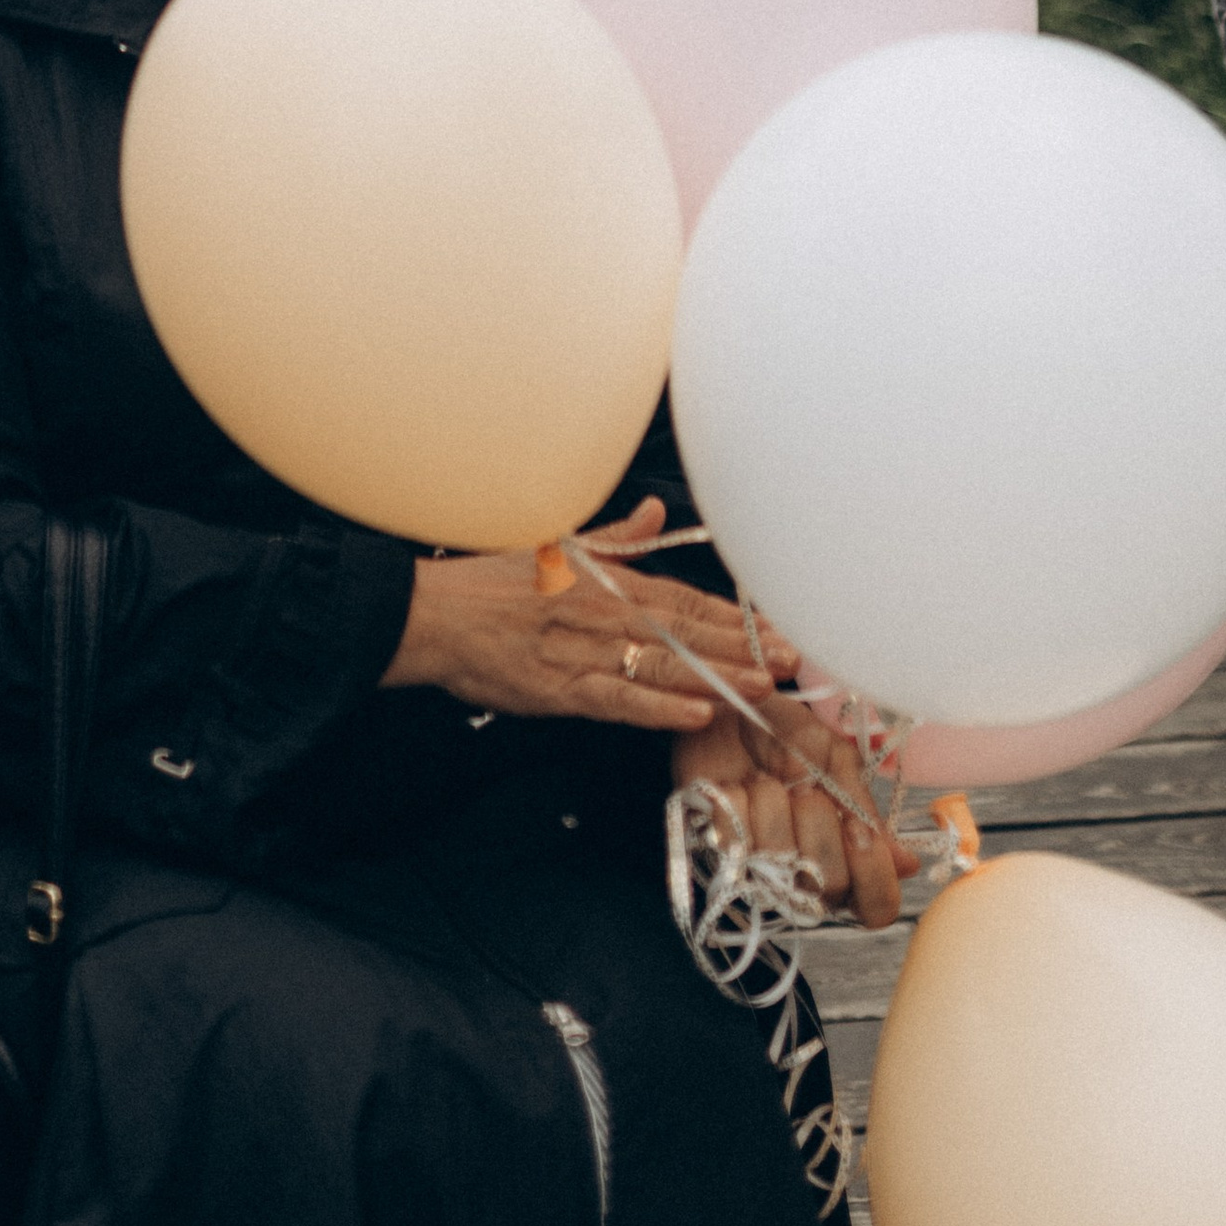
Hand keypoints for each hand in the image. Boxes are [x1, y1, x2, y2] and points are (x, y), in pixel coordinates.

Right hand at [379, 497, 792, 732]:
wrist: (433, 616)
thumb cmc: (491, 584)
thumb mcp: (556, 548)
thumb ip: (613, 539)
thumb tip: (654, 513)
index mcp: (607, 582)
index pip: (685, 598)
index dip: (734, 616)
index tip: (777, 627)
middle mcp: (604, 614)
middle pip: (686, 632)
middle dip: (743, 648)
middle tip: (793, 662)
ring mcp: (585, 652)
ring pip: (664, 666)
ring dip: (717, 675)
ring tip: (763, 686)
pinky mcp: (561, 689)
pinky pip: (619, 699)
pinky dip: (658, 706)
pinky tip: (696, 712)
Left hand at [672, 694, 922, 931]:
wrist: (726, 704)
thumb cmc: (783, 732)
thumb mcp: (834, 757)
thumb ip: (862, 806)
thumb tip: (906, 863)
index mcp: (849, 856)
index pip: (878, 906)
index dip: (873, 874)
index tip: (857, 830)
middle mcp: (808, 875)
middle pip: (831, 887)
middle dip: (819, 825)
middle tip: (803, 788)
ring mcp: (761, 870)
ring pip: (780, 866)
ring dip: (774, 806)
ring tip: (764, 779)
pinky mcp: (717, 854)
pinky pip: (734, 846)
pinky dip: (738, 802)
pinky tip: (736, 786)